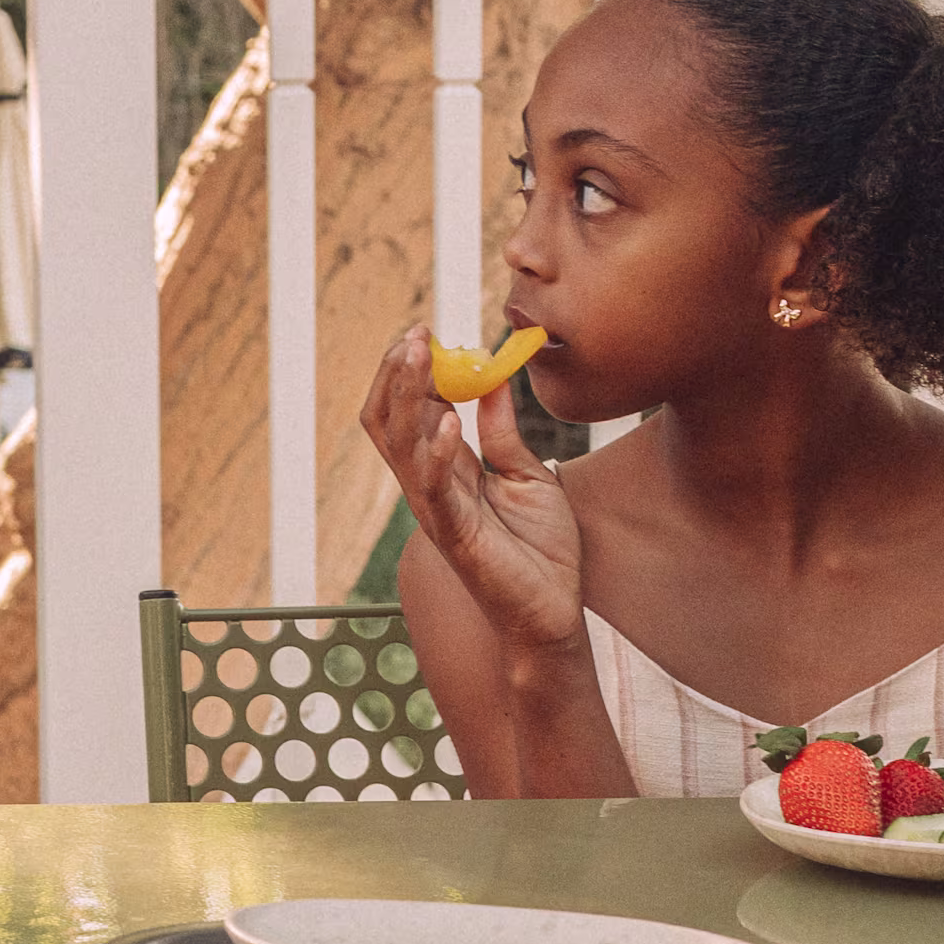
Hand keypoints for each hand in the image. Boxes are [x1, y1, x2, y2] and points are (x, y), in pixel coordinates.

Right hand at [360, 328, 586, 668]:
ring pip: (400, 447)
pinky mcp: (455, 537)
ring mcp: (436, 512)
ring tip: (418, 355)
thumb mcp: (528, 474)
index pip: (407, 412)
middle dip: (395, 374)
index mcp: (444, 470)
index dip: (409, 371)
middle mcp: (429, 487)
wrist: (554, 612)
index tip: (425, 331)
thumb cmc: (541, 550)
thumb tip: (494, 377)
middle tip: (414, 333)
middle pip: (388, 422)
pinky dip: (437, 455)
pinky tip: (450, 422)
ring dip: (405, 397)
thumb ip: (503, 431)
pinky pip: (435, 492)